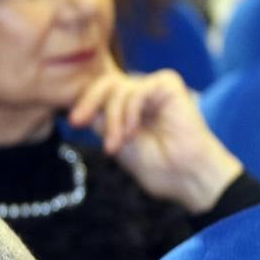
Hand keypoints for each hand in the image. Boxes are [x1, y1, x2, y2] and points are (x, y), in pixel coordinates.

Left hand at [68, 62, 242, 213]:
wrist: (185, 176)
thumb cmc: (156, 165)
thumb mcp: (115, 140)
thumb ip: (99, 119)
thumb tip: (77, 103)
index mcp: (128, 106)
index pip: (99, 91)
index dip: (83, 102)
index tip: (74, 122)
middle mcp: (140, 93)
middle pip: (104, 83)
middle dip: (89, 103)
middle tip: (78, 122)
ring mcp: (154, 88)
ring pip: (117, 88)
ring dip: (112, 119)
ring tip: (116, 144)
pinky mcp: (169, 84)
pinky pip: (137, 89)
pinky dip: (129, 111)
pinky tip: (133, 131)